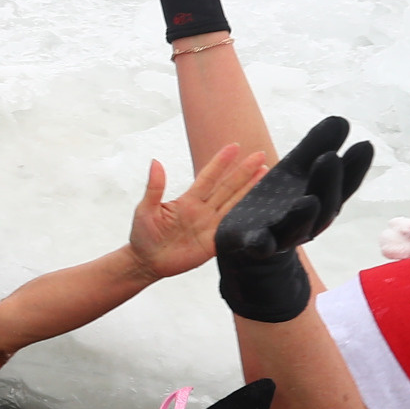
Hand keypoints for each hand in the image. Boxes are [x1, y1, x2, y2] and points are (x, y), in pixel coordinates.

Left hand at [126, 141, 271, 280]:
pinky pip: (233, 229)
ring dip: (250, 190)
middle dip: (244, 172)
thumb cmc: (143, 234)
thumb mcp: (145, 209)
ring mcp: (210, 226)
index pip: (208, 177)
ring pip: (235, 204)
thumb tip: (155, 162)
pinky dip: (247, 219)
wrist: (146, 262)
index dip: (221, 162)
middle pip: (228, 188)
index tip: (234, 146)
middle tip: (260, 155)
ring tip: (266, 174)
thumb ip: (154, 187)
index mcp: (188, 200)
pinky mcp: (214, 243)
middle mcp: (203, 210)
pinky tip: (260, 208)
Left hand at [215, 115, 373, 322]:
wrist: (249, 237)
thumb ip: (315, 146)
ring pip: (296, 227)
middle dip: (327, 183)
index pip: (343, 184)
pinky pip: (260, 246)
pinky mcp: (256, 244)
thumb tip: (341, 120)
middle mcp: (308, 219)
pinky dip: (261, 243)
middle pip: (323, 204)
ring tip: (308, 200)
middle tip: (329, 158)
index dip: (355, 167)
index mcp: (321, 198)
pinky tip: (261, 240)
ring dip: (302, 215)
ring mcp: (283, 234)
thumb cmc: (278, 198)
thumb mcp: (296, 168)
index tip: (363, 145)